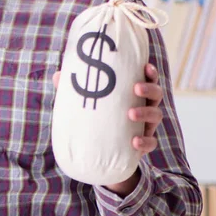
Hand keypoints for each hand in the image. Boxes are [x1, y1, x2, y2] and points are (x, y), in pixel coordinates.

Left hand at [52, 63, 163, 196]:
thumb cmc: (95, 115)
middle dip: (149, 89)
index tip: (145, 66)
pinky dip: (145, 142)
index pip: (147, 78)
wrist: (98, 149)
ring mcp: (146, 125)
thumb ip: (72, 89)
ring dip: (146, 113)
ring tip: (130, 114)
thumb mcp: (84, 101)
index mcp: (132, 92)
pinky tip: (134, 141)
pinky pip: (151, 142)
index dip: (150, 71)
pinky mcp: (143, 144)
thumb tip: (58, 76)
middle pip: (156, 94)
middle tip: (136, 89)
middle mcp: (144, 106)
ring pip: (157, 115)